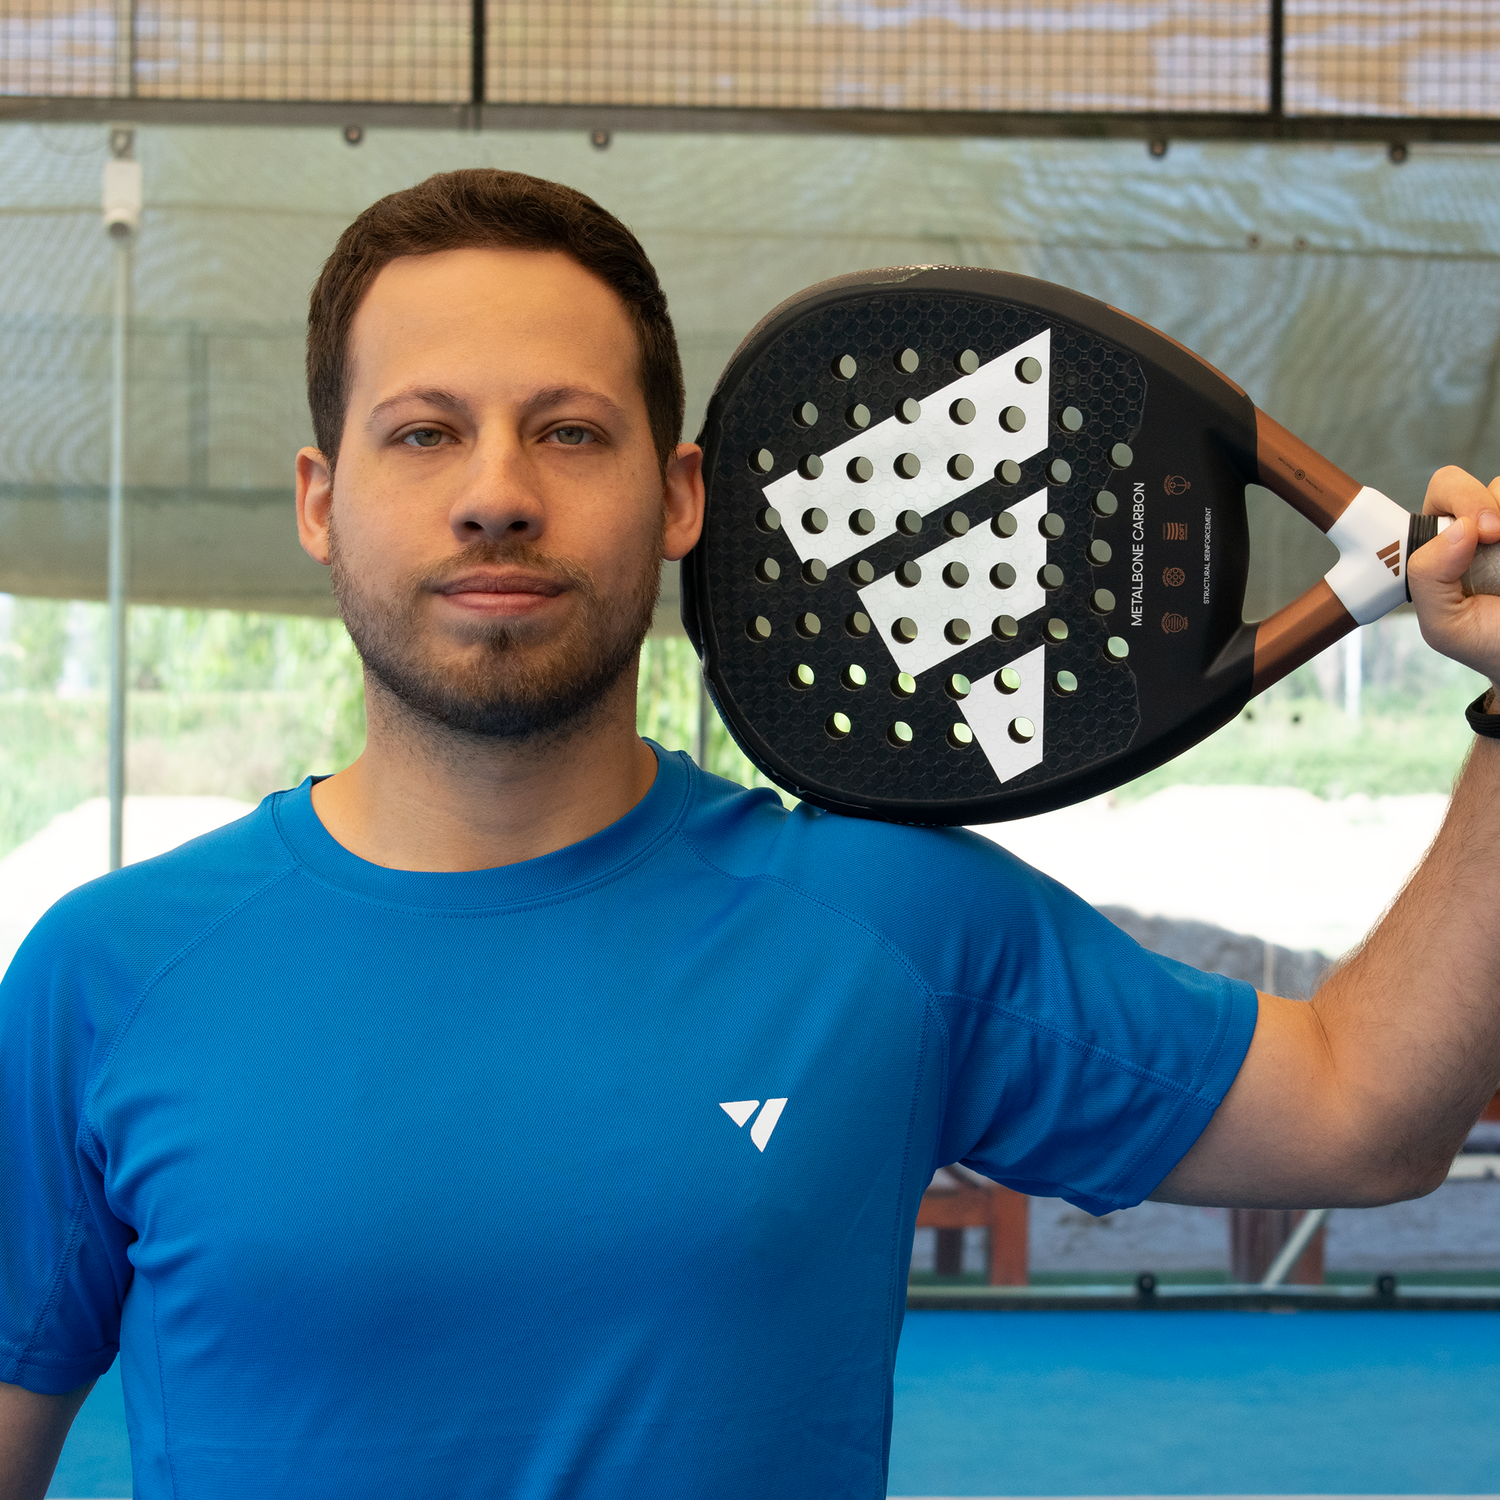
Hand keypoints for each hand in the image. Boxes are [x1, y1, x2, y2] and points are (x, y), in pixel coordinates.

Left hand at [1406, 465, 1499, 688]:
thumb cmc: (1486, 643)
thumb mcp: (1443, 625)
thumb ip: (1428, 578)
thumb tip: (1459, 528)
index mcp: (1448, 543)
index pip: (1445, 492)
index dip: (1460, 499)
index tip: (1480, 531)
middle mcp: (1487, 528)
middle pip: (1488, 483)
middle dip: (1486, 500)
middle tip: (1497, 533)